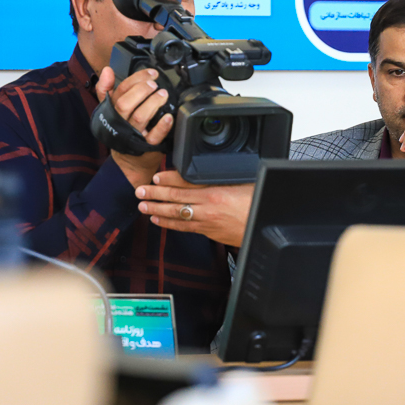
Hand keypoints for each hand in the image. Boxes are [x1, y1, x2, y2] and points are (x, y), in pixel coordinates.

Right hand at [95, 67, 172, 186]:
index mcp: (113, 112)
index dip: (136, 79)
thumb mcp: (111, 111)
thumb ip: (106, 91)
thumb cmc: (123, 132)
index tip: (150, 73)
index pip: (120, 91)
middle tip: (155, 84)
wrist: (130, 162)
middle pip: (126, 104)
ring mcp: (134, 136)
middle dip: (142, 90)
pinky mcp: (147, 147)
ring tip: (163, 95)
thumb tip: (107, 70)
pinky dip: (162, 126)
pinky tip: (168, 117)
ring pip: (140, 117)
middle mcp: (121, 123)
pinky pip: (154, 136)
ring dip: (153, 103)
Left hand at [135, 171, 253, 246]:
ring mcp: (206, 222)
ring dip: (157, 210)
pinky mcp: (208, 232)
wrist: (264, 227)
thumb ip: (222, 178)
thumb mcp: (242, 183)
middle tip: (140, 191)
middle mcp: (207, 207)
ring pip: (176, 214)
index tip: (156, 177)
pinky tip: (159, 220)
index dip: (168, 180)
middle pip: (176, 199)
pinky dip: (169, 224)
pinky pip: (184, 227)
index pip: (186, 183)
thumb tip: (207, 172)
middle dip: (155, 195)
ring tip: (143, 206)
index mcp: (215, 192)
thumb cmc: (257, 204)